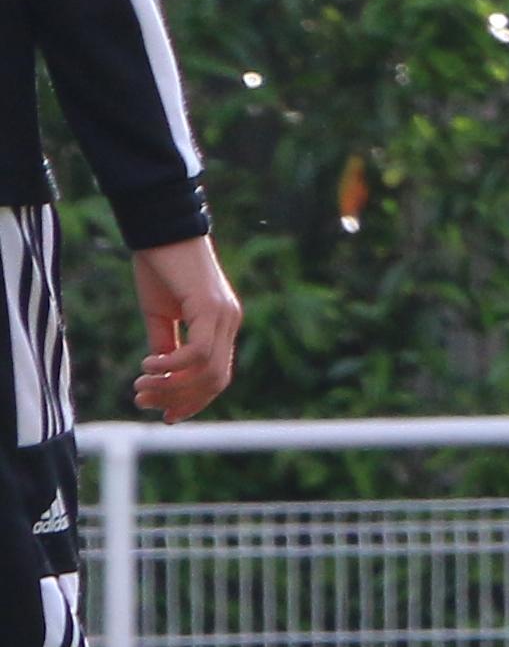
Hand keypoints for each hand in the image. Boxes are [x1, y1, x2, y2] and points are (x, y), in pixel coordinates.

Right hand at [128, 237, 235, 421]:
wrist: (161, 231)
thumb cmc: (160, 268)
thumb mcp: (161, 315)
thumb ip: (166, 345)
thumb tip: (163, 378)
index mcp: (222, 326)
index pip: (217, 376)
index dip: (194, 400)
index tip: (165, 416)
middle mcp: (230, 322)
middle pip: (215, 380)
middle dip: (179, 399)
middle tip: (143, 400)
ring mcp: (224, 315)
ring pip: (208, 370)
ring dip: (172, 386)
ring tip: (141, 385)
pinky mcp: (211, 307)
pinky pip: (198, 351)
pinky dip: (173, 366)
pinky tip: (148, 364)